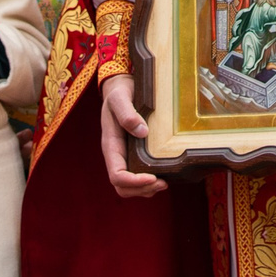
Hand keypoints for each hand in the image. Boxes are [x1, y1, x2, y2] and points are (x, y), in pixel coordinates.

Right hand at [99, 74, 166, 198]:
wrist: (120, 86)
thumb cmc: (119, 92)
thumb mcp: (120, 97)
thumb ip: (127, 113)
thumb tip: (142, 132)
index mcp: (111, 145)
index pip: (117, 175)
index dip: (134, 182)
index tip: (152, 177)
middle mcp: (117, 155)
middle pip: (122, 187)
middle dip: (141, 190)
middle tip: (162, 183)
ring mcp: (125, 156)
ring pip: (130, 186)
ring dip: (146, 190)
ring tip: (164, 182)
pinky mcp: (134, 153)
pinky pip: (138, 176)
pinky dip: (149, 183)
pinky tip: (163, 175)